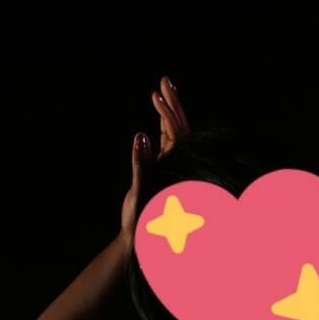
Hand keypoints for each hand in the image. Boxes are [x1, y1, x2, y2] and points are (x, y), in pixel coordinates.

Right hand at [120, 74, 191, 244]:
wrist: (141, 241)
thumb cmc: (139, 222)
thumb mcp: (138, 193)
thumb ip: (140, 164)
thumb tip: (141, 136)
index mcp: (175, 169)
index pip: (176, 134)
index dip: (168, 112)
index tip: (158, 92)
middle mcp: (178, 167)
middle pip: (180, 129)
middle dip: (173, 104)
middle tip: (165, 78)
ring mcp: (172, 168)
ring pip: (175, 134)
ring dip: (169, 111)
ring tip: (162, 87)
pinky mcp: (165, 172)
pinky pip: (168, 144)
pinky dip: (164, 127)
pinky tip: (159, 116)